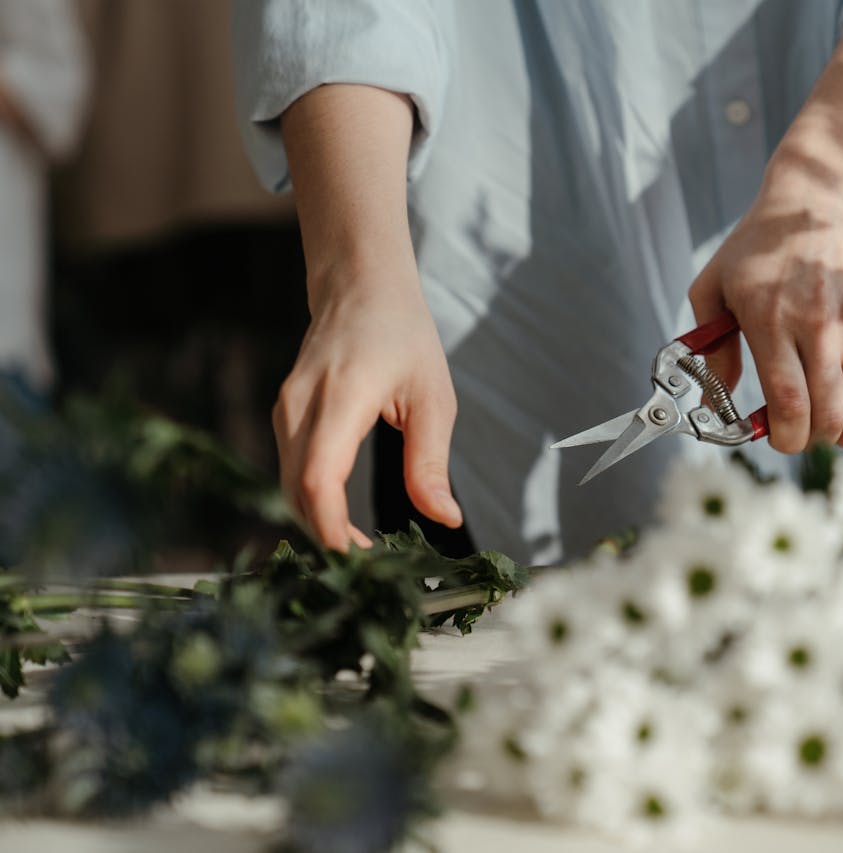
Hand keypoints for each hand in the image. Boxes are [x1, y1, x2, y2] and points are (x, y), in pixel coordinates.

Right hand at [273, 255, 461, 551]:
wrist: (359, 286)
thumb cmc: (404, 336)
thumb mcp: (434, 397)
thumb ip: (430, 462)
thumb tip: (444, 518)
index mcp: (342, 396)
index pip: (317, 477)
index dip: (330, 526)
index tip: (360, 559)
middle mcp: (301, 405)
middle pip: (296, 492)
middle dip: (327, 538)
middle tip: (372, 569)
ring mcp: (285, 410)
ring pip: (287, 486)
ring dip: (319, 524)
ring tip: (363, 551)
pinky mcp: (284, 416)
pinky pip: (289, 471)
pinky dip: (312, 503)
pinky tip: (343, 522)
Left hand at [688, 174, 842, 453]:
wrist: (815, 201)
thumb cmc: (755, 249)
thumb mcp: (713, 288)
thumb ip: (711, 350)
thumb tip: (715, 405)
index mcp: (772, 320)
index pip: (789, 402)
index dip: (785, 436)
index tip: (775, 437)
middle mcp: (820, 326)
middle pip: (830, 413)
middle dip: (812, 440)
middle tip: (798, 432)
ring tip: (830, 429)